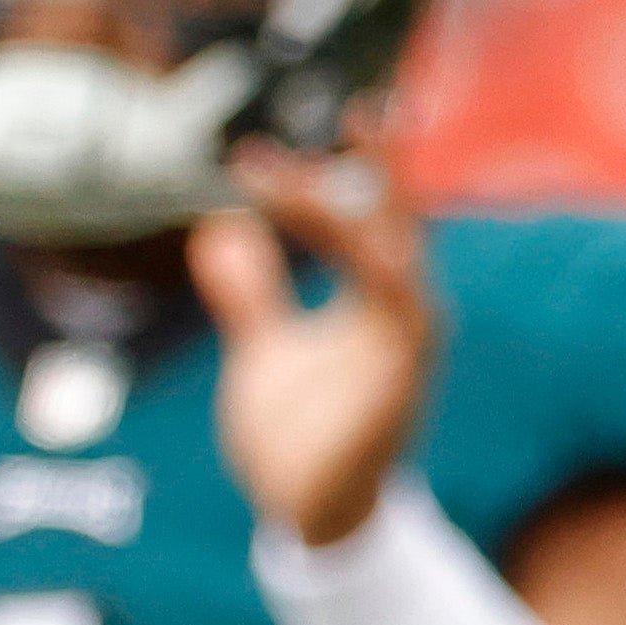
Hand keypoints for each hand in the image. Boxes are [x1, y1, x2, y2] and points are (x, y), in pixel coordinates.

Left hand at [189, 121, 433, 547]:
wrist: (304, 517)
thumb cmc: (297, 435)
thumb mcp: (263, 350)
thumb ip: (251, 293)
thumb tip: (220, 231)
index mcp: (371, 301)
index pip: (351, 222)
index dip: (307, 184)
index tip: (248, 158)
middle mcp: (398, 315)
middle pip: (397, 225)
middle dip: (388, 167)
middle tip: (369, 107)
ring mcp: (405, 352)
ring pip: (403, 266)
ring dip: (384, 214)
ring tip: (368, 158)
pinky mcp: (401, 390)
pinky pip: (405, 327)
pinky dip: (392, 287)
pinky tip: (373, 250)